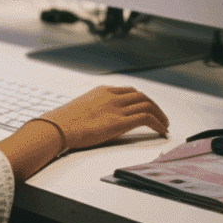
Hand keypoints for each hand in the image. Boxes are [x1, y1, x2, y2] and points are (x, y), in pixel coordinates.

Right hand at [43, 85, 168, 149]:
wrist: (58, 127)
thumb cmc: (64, 121)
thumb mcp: (82, 108)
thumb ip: (95, 110)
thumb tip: (101, 120)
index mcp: (102, 91)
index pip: (129, 91)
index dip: (142, 100)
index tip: (147, 108)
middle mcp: (111, 96)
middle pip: (141, 96)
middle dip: (155, 106)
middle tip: (161, 117)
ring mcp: (116, 108)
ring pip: (147, 104)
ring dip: (160, 115)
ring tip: (164, 125)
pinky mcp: (119, 122)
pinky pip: (146, 118)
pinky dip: (158, 123)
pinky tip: (161, 131)